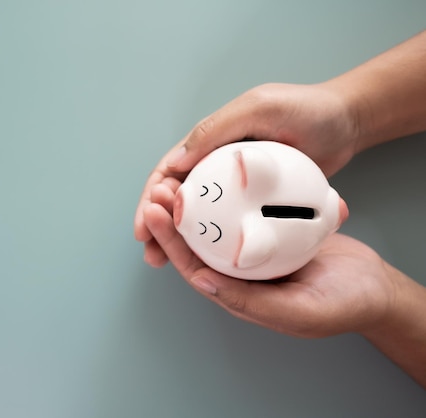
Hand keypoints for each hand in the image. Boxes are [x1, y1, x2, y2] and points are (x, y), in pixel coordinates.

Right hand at [134, 82, 360, 266]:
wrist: (347, 123)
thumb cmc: (305, 109)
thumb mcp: (258, 109)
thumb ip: (216, 131)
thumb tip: (175, 165)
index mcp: (207, 141)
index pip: (168, 172)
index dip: (151, 200)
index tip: (144, 227)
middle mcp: (215, 163)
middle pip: (177, 198)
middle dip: (159, 226)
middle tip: (152, 255)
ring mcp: (235, 184)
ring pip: (201, 215)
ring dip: (183, 239)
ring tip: (173, 266)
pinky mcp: (257, 199)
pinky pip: (232, 222)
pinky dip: (218, 241)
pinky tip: (216, 260)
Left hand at [142, 183, 395, 337]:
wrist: (376, 288)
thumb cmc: (341, 306)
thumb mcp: (297, 310)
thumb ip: (250, 302)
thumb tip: (202, 282)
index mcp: (238, 291)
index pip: (193, 264)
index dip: (170, 239)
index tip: (155, 211)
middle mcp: (241, 270)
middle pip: (199, 240)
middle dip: (175, 214)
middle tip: (161, 187)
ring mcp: (257, 247)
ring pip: (219, 221)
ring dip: (200, 199)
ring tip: (184, 173)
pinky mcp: (274, 230)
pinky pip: (246, 208)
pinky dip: (232, 192)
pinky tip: (222, 170)